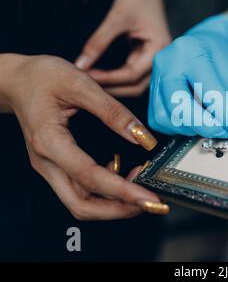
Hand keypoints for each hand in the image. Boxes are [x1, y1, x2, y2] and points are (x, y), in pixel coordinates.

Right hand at [1, 54, 167, 219]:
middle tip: (150, 202)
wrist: (17, 79)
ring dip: (113, 203)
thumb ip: (113, 111)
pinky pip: (80, 189)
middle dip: (119, 210)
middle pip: (81, 205)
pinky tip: (122, 172)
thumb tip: (141, 137)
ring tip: (141, 186)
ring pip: (81, 202)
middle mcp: (47, 162)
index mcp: (50, 142)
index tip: (148, 198)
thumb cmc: (42, 77)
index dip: (122, 192)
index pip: (89, 177)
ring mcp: (49, 167)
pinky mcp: (56, 165)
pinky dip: (105, 190)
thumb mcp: (80, 84)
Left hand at [75, 0, 170, 96]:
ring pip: (136, 84)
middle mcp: (160, 59)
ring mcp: (154, 60)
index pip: (133, 74)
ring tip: (93, 83)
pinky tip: (102, 76)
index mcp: (159, 49)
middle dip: (113, 89)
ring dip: (116, 87)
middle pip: (137, 86)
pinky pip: (133, 75)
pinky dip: (118, 78)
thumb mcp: (117, 17)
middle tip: (88, 87)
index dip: (110, 78)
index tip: (88, 78)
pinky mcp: (146, 58)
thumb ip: (99, 41)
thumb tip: (81, 63)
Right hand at [149, 15, 227, 145]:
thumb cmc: (216, 53)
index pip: (210, 93)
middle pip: (180, 107)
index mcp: (189, 52)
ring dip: (194, 128)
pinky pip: (161, 121)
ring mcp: (155, 79)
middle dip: (207, 126)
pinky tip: (195, 120)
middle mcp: (166, 64)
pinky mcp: (151, 95)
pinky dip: (181, 127)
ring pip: (169, 119)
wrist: (202, 42)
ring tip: (213, 122)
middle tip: (226, 131)